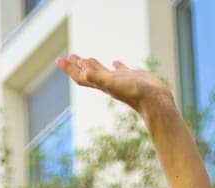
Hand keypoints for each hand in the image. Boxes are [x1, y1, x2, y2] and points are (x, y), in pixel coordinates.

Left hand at [55, 54, 174, 115]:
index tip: (59, 59)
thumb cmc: (134, 94)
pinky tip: (114, 62)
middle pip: (88, 74)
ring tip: (86, 59)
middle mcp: (109, 83)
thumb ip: (97, 76)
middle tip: (68, 57)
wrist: (155, 102)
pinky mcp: (132, 77)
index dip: (69, 68)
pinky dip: (115, 66)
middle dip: (77, 66)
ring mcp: (120, 81)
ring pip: (103, 72)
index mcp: (102, 84)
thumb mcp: (113, 83)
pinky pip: (121, 70)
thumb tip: (82, 66)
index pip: (81, 76)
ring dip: (93, 65)